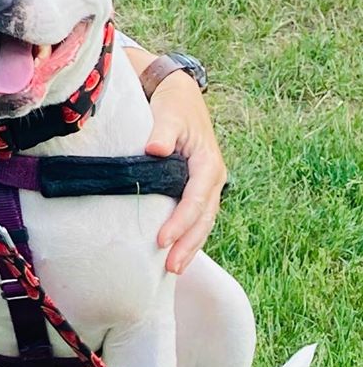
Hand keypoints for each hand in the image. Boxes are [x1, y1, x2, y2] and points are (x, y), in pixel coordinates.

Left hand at [142, 71, 224, 273]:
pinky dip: (187, 235)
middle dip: (188, 244)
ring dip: (190, 246)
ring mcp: (207, 185)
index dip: (180, 221)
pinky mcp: (197, 188)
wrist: (181, 97)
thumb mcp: (168, 114)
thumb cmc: (173, 106)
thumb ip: (162, 132)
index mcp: (208, 164)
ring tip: (174, 269)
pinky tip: (175, 253)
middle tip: (171, 267)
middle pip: (204, 218)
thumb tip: (154, 149)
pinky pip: (196, 217)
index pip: (196, 199)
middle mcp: (213, 178)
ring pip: (203, 222)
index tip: (162, 239)